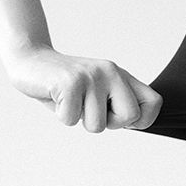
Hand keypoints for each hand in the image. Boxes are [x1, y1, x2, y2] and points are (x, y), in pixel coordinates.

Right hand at [5, 46, 162, 131]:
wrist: (31, 61)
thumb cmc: (66, 86)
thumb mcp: (98, 92)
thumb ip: (117, 103)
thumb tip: (138, 122)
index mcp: (122, 76)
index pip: (154, 102)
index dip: (142, 120)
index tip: (121, 120)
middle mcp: (111, 72)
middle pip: (129, 116)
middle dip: (108, 123)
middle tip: (88, 109)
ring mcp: (92, 76)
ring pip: (97, 124)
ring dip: (78, 119)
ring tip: (69, 100)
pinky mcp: (71, 82)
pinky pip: (71, 119)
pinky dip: (60, 115)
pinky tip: (56, 97)